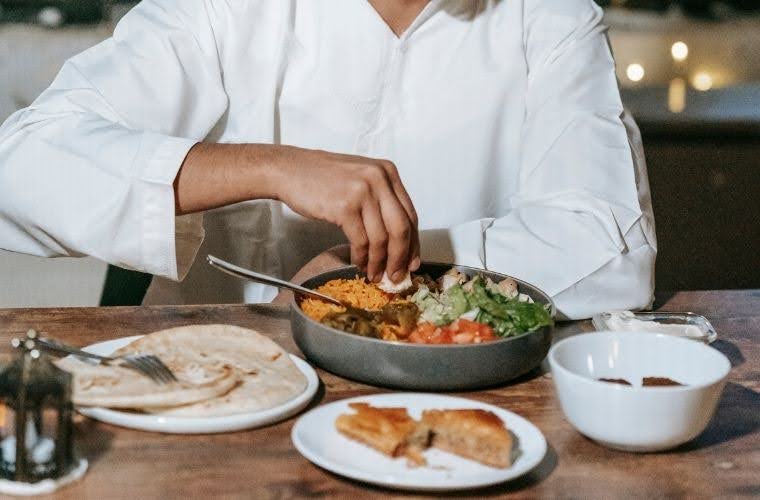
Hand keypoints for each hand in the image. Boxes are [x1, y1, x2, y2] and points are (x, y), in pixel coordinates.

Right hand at [274, 147, 420, 281]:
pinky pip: (361, 240)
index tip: (412, 261)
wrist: (290, 169)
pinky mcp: (345, 206)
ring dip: (379, 262)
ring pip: (381, 238)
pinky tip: (359, 263)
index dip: (413, 243)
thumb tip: (397, 241)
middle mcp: (379, 179)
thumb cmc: (322, 177)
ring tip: (374, 274)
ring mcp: (362, 192)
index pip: (410, 214)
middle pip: (401, 228)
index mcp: (388, 172)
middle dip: (401, 257)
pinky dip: (361, 257)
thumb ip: (381, 201)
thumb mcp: (361, 178)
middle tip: (397, 275)